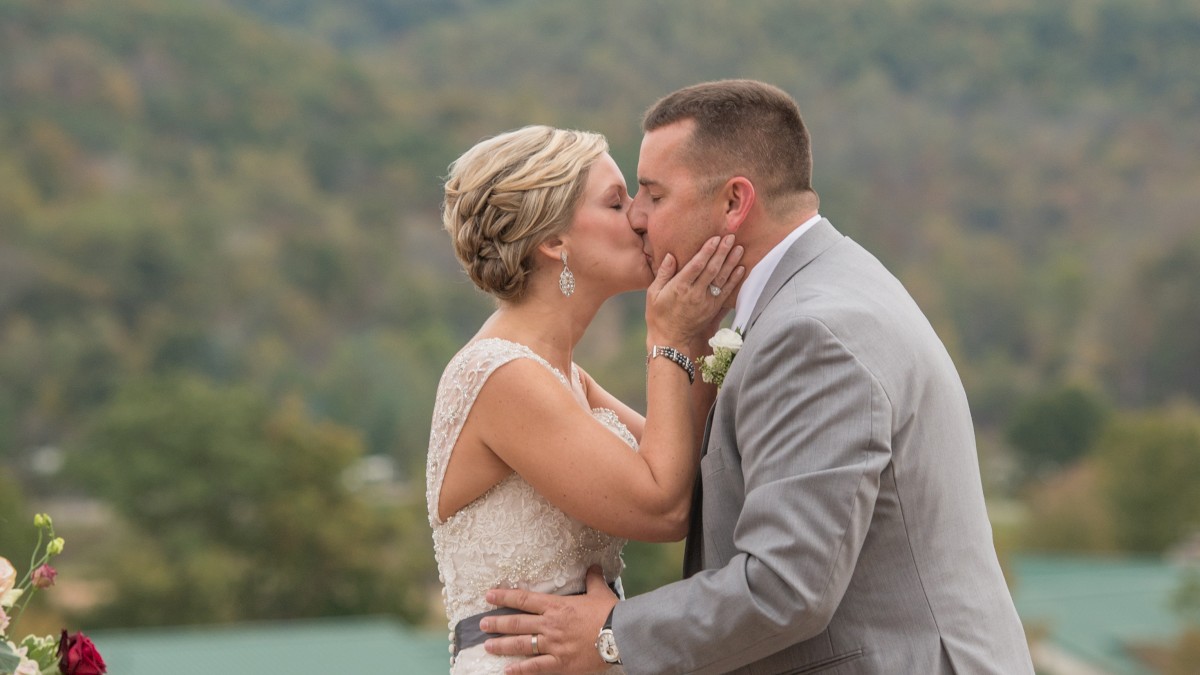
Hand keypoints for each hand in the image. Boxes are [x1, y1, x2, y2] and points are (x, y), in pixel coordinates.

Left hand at [482, 566, 616, 673]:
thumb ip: (593, 579)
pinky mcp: (560, 662)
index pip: (524, 600)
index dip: (504, 597)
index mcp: (557, 606)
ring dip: (502, 645)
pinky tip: (507, 671)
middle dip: (497, 623)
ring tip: (487, 645)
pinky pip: (535, 667)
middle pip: (517, 623)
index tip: (489, 596)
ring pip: (521, 644)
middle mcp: (550, 624)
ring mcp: (553, 645)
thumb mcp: (600, 592)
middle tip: (482, 624)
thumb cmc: (610, 613)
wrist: (620, 635)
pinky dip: (520, 670)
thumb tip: (594, 566)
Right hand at [647, 235, 744, 347]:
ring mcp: (706, 302)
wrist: (670, 340)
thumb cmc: (658, 315)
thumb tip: (670, 256)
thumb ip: (663, 273)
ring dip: (731, 262)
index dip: (707, 251)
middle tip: (731, 237)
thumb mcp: (653, 293)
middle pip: (712, 269)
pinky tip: (740, 268)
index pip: (696, 265)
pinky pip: (726, 292)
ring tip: (739, 248)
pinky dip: (734, 280)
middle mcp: (695, 294)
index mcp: (679, 287)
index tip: (715, 238)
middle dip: (722, 252)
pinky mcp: (713, 310)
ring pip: (722, 279)